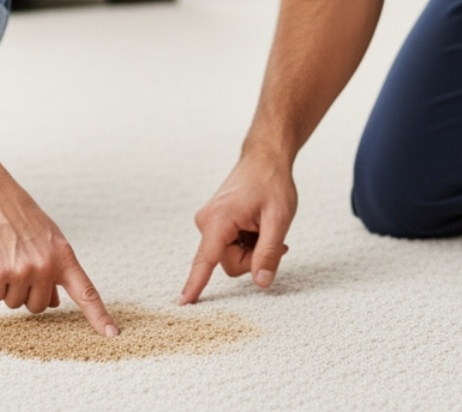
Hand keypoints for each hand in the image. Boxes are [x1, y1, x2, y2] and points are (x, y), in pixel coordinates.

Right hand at [0, 177, 117, 334]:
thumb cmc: (21, 218)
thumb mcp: (48, 239)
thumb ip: (55, 269)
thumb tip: (55, 303)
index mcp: (64, 257)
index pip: (86, 293)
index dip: (99, 316)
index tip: (112, 334)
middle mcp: (46, 267)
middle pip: (39, 306)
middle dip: (28, 292)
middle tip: (20, 265)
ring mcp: (22, 271)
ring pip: (15, 304)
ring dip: (7, 288)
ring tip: (6, 258)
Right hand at [179, 153, 296, 303]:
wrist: (265, 158)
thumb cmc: (272, 183)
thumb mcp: (279, 219)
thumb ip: (269, 253)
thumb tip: (261, 283)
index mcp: (219, 220)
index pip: (206, 260)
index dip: (195, 285)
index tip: (182, 304)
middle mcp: (206, 222)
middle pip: (229, 262)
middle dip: (253, 256)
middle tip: (271, 234)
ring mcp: (208, 222)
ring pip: (230, 256)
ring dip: (252, 247)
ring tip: (263, 225)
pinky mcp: (213, 223)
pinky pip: (230, 246)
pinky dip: (247, 241)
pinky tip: (256, 225)